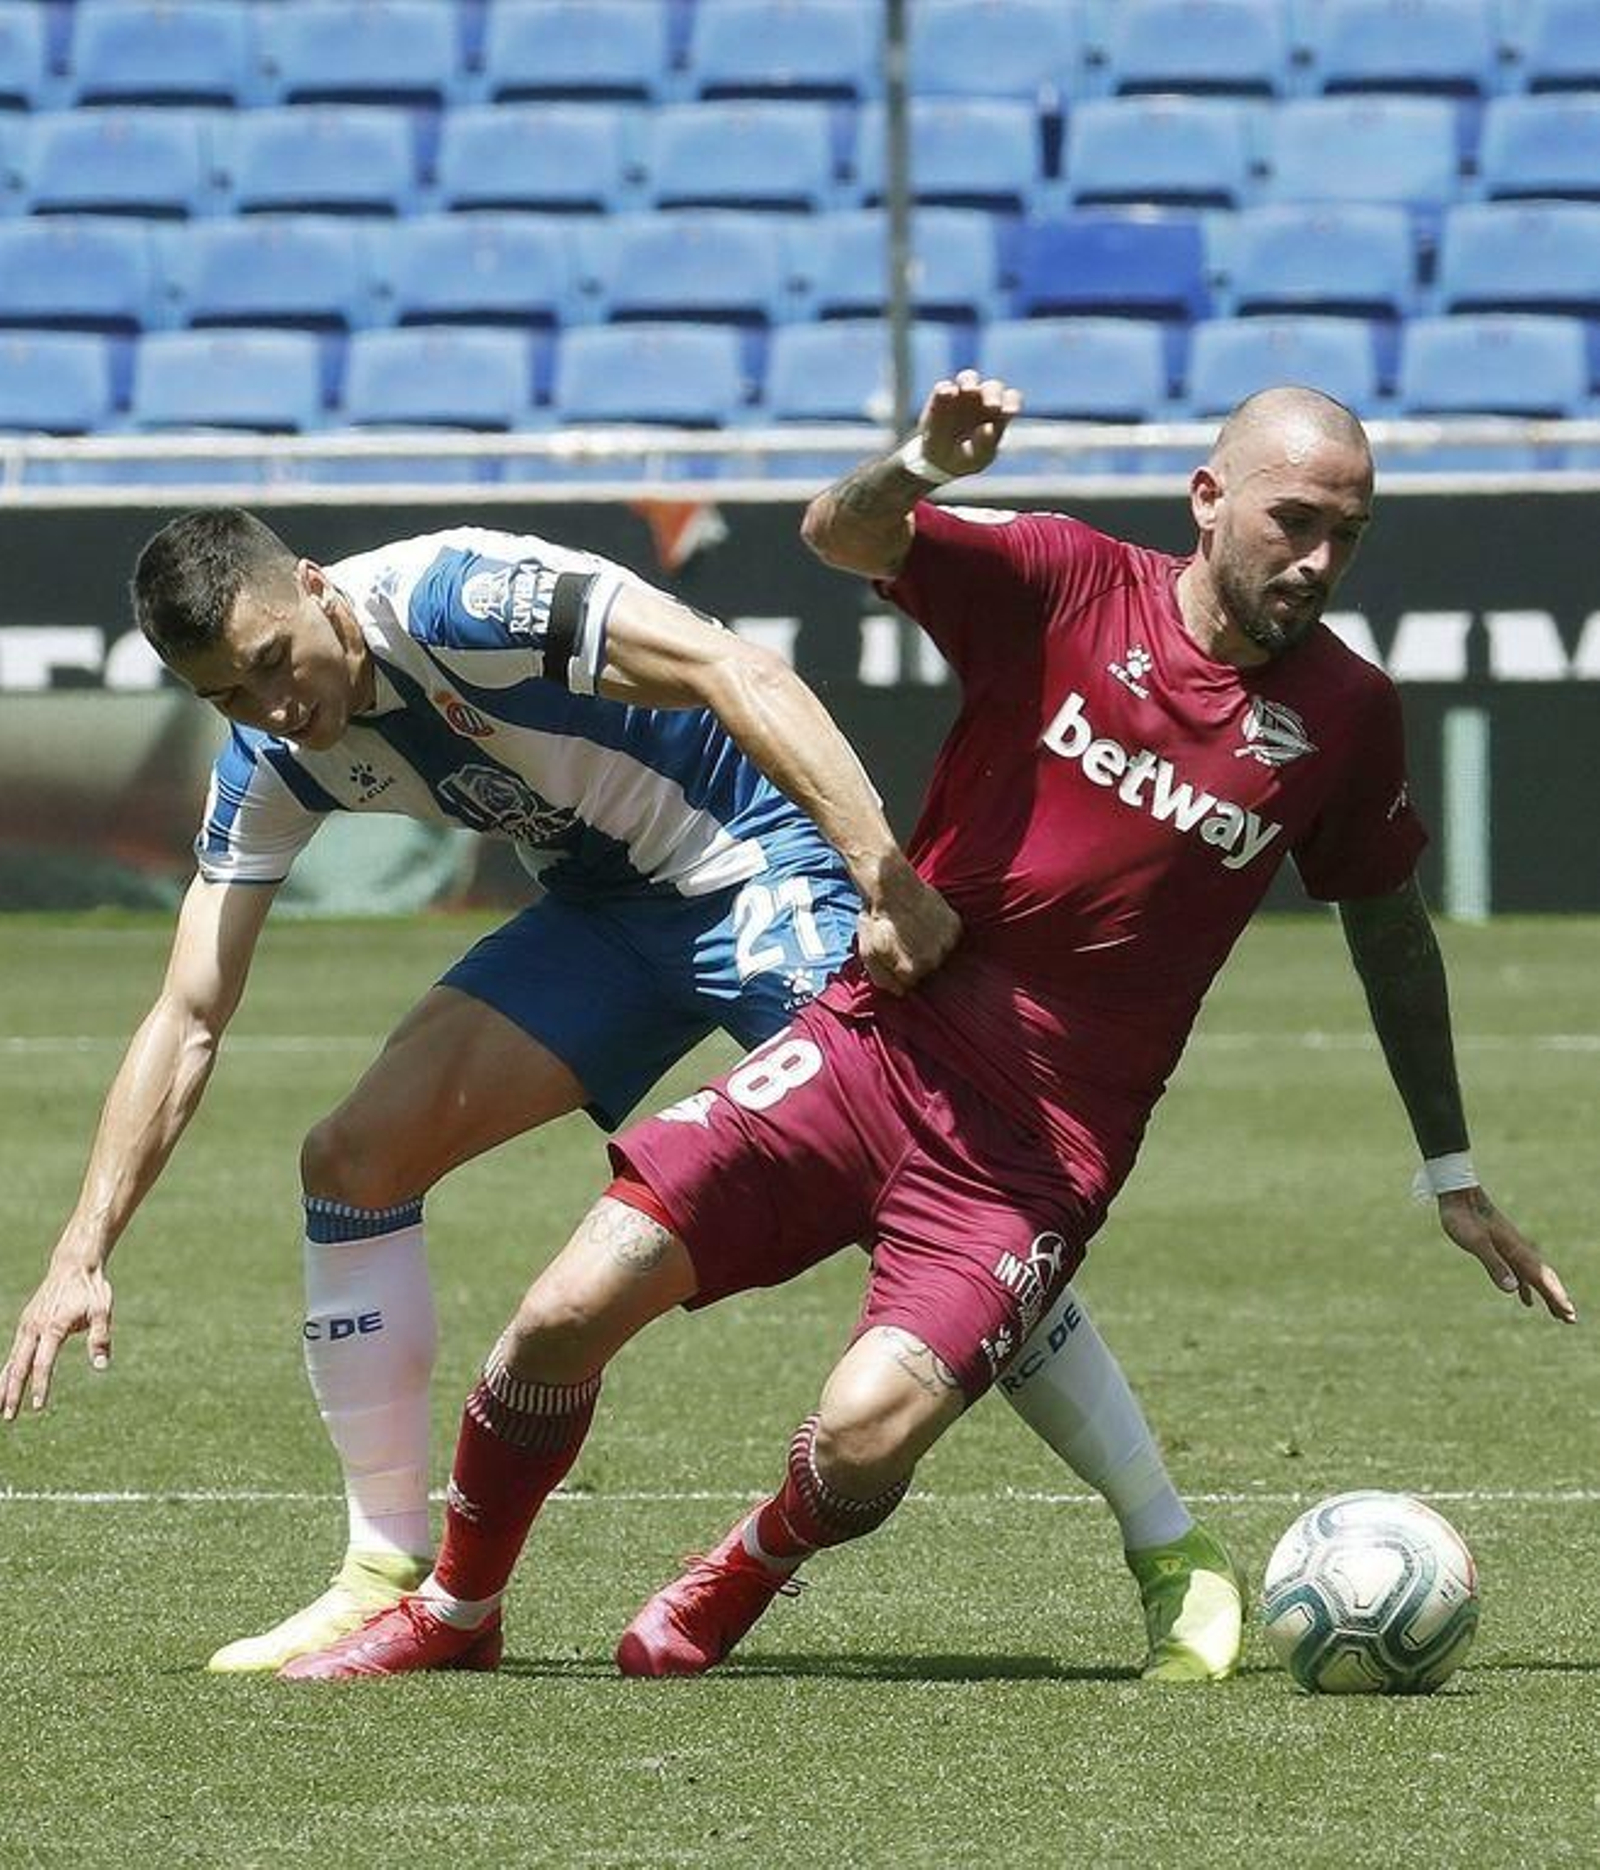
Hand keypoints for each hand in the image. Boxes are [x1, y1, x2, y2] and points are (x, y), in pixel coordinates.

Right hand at [1, 1257, 114, 1419]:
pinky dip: (7, 1370)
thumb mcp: (102, 1311)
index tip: (39, 1407)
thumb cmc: (91, 1289)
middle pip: (19, 1366)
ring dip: (4, 1385)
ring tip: (0, 1408)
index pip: (43, 1363)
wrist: (74, 1265)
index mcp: (53, 1327)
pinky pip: (14, 1351)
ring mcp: (27, 1325)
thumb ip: (100, 1339)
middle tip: (10, 1417)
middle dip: (13, 1392)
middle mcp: (34, 1327)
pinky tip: (4, 1385)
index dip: (41, 1386)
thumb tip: (100, 1367)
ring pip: (12, 1360)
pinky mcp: (26, 1324)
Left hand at [856, 853, 961, 994]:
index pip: (909, 983)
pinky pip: (949, 938)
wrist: (892, 886)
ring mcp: (946, 944)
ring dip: (929, 946)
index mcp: (911, 971)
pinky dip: (940, 933)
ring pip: (939, 954)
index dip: (899, 969)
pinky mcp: (955, 927)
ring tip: (915, 929)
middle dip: (915, 958)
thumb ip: (882, 979)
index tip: (893, 953)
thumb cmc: (877, 918)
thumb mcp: (868, 953)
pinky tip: (927, 922)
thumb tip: (899, 992)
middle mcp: (932, 962)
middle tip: (904, 938)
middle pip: (926, 970)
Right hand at [915, 371, 1022, 478]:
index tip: (1008, 412)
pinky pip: (944, 387)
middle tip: (991, 406)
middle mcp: (982, 399)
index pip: (1011, 398)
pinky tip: (948, 393)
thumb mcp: (977, 458)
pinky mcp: (941, 397)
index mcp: (998, 413)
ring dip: (970, 381)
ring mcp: (961, 395)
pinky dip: (945, 389)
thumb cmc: (966, 458)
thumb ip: (984, 444)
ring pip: (969, 378)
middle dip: (992, 394)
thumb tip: (987, 428)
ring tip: (968, 390)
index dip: (1011, 402)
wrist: (939, 461)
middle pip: (992, 387)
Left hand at [1436, 1186, 1575, 1322]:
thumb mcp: (1476, 1243)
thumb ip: (1494, 1264)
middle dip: (1557, 1299)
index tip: (1570, 1315)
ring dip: (1546, 1294)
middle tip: (1571, 1320)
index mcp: (1515, 1250)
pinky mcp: (1501, 1246)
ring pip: (1535, 1276)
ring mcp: (1511, 1248)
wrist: (1457, 1193)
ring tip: (1557, 1313)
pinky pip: (1521, 1271)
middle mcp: (1518, 1249)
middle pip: (1544, 1278)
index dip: (1555, 1297)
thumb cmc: (1463, 1218)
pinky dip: (1527, 1287)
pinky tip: (1526, 1299)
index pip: (1541, 1279)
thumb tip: (1513, 1290)